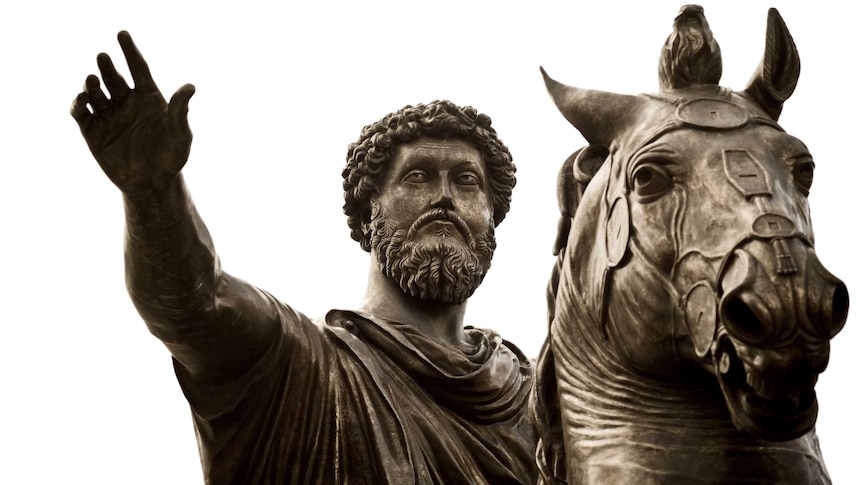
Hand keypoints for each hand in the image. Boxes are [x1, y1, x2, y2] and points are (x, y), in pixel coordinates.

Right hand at [71, 31, 194, 195]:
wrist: (153, 185)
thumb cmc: (172, 159)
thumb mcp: (181, 135)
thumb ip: (180, 111)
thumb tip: (190, 87)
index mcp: (149, 98)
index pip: (138, 68)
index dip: (130, 51)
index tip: (121, 34)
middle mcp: (127, 103)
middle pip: (114, 78)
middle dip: (107, 67)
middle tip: (103, 57)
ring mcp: (109, 116)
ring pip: (96, 93)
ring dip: (91, 84)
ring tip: (93, 80)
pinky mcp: (93, 132)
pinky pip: (81, 113)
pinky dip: (78, 104)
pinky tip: (82, 99)